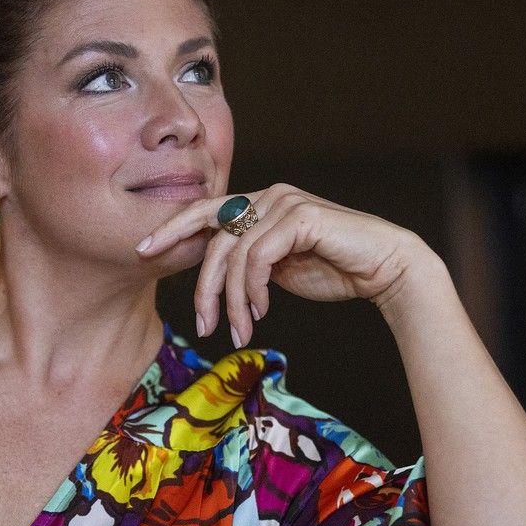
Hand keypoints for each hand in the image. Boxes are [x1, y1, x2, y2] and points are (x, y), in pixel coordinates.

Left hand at [135, 183, 435, 346]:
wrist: (383, 268)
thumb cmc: (333, 268)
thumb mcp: (278, 266)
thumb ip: (248, 261)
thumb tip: (218, 277)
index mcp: (258, 203)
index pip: (204, 212)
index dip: (170, 229)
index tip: (142, 251)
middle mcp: (266, 195)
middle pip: (212, 237)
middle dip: (201, 286)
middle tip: (201, 324)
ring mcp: (282, 202)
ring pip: (233, 254)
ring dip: (232, 301)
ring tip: (239, 329)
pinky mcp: (298, 216)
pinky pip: (257, 257)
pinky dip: (253, 289)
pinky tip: (261, 310)